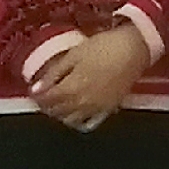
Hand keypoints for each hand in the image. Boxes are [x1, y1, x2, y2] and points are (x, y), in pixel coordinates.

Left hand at [30, 26, 152, 128]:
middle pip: (57, 112)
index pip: (47, 100)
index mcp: (71, 88)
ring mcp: (97, 108)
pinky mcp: (109, 109)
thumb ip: (54, 73)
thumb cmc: (104, 46)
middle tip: (44, 96)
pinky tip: (76, 112)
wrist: (134, 48)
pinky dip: (79, 121)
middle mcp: (83, 103)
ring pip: (71, 120)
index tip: (33, 91)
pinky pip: (89, 122)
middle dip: (47, 105)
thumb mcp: (74, 54)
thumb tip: (36, 88)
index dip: (37, 96)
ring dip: (61, 113)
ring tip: (58, 103)